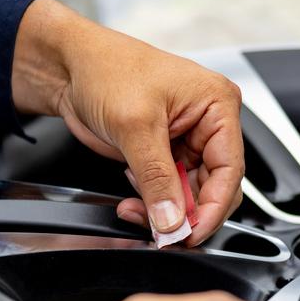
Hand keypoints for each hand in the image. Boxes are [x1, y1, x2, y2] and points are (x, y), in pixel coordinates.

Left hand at [11, 0, 242, 245]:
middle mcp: (207, 123)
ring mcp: (186, 140)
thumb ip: (156, 179)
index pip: (230, 170)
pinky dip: (151, 203)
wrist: (68, 66)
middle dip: (187, 213)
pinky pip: (168, 191)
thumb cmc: (106, 68)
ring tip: (136, 211)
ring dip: (165, 211)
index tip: (191, 234)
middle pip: (214, 187)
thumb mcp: (135, 126)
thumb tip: (172, 220)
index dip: (213, 208)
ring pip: (190, 195)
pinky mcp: (164, 154)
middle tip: (163, 232)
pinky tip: (132, 199)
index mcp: (217, 105)